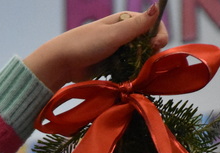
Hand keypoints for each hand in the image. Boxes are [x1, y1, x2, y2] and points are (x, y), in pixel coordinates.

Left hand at [23, 5, 168, 90]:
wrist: (61, 63)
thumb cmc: (85, 44)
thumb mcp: (113, 34)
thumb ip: (137, 25)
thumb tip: (157, 6)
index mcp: (125, 21)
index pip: (153, 25)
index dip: (159, 35)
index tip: (156, 46)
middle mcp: (124, 34)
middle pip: (148, 43)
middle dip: (150, 53)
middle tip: (143, 62)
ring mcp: (118, 50)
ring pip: (140, 58)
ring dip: (140, 66)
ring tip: (133, 72)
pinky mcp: (112, 65)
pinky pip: (128, 69)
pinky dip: (130, 74)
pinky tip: (128, 78)